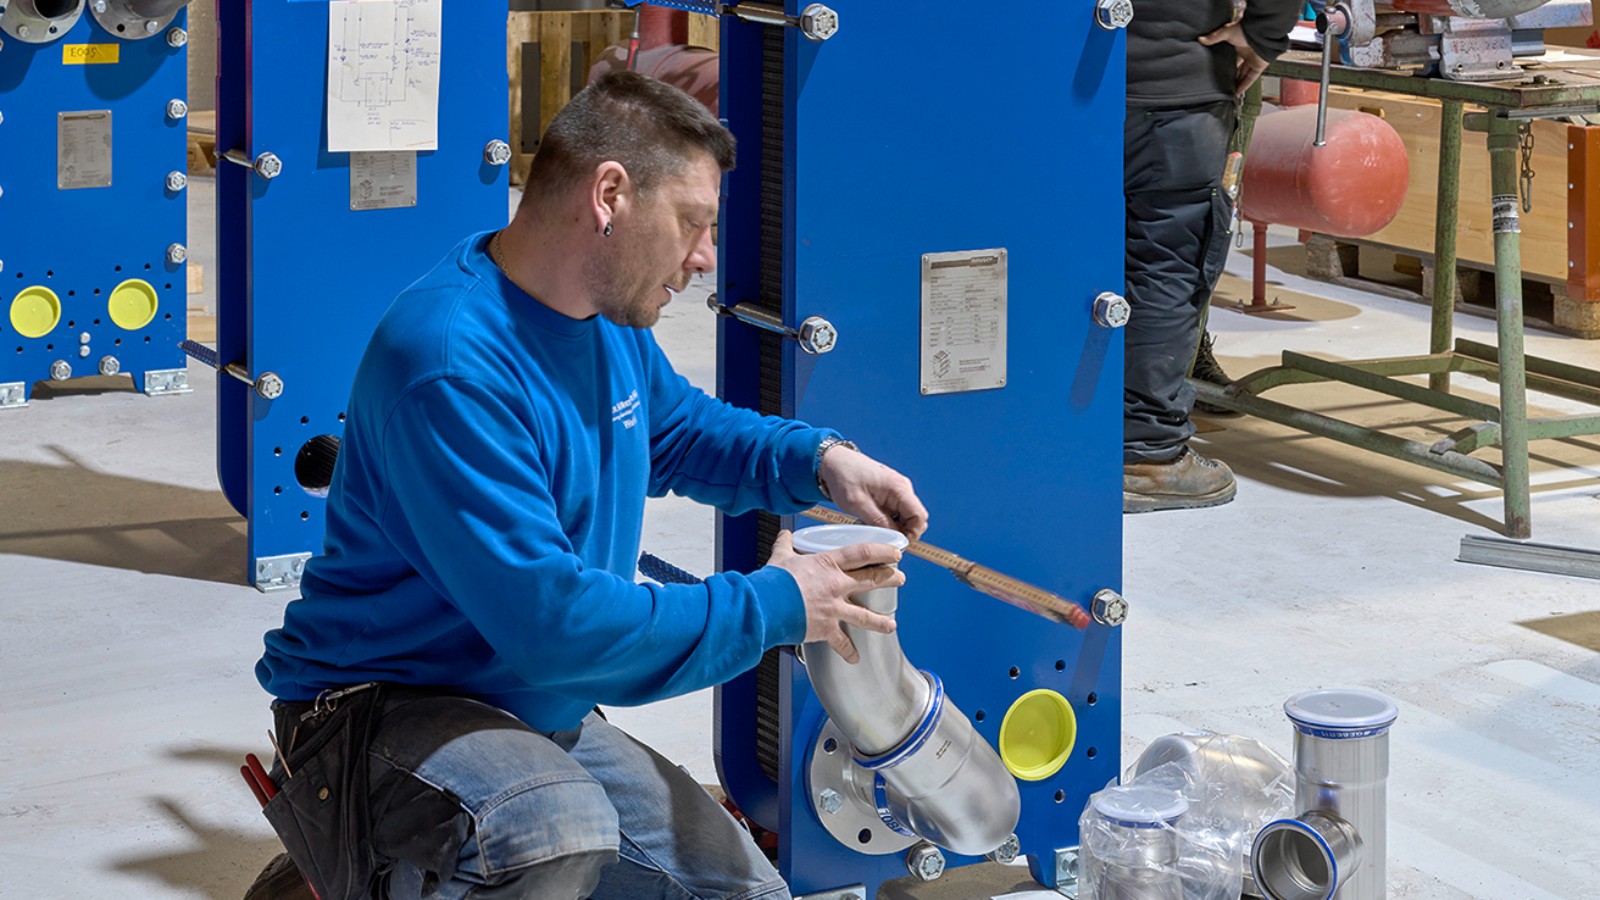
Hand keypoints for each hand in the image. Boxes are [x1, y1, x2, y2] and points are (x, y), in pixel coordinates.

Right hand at [768, 530, 905, 663]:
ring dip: (880, 621)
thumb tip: (785, 534)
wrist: (767, 606)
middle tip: (900, 579)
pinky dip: (848, 652)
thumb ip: (786, 545)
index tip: (895, 554)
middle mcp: (836, 586)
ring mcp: (834, 609)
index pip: (862, 553)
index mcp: (828, 565)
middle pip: (870, 581)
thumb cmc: (774, 581)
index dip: (882, 552)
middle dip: (888, 580)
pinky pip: (841, 643)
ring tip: (892, 625)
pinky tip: (855, 658)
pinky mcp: (826, 629)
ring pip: (864, 616)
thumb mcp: (781, 557)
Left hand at [818, 445, 929, 540]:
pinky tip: (871, 521)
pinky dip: (887, 521)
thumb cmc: (845, 477)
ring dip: (893, 527)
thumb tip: (894, 537)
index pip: (919, 516)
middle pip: (915, 518)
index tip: (895, 542)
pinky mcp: (890, 494)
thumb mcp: (857, 503)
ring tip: (873, 528)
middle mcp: (902, 488)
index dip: (912, 533)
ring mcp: (897, 491)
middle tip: (881, 537)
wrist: (835, 462)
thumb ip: (877, 521)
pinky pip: (896, 512)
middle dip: (902, 532)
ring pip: (905, 517)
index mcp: (898, 488)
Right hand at [1199, 22, 1267, 96]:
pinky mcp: (1258, 66)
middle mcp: (1246, 53)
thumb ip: (1214, 37)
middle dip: (1230, 74)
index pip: (1230, 55)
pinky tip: (1237, 93)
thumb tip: (1201, 39)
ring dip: (1236, 83)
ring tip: (1228, 91)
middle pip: (1236, 67)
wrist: (1263, 32)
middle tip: (1221, 81)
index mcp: (1238, 44)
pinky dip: (1244, 86)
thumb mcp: (1226, 31)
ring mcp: (1252, 60)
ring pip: (1243, 75)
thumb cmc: (1247, 29)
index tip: (1216, 69)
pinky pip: (1250, 79)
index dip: (1224, 62)